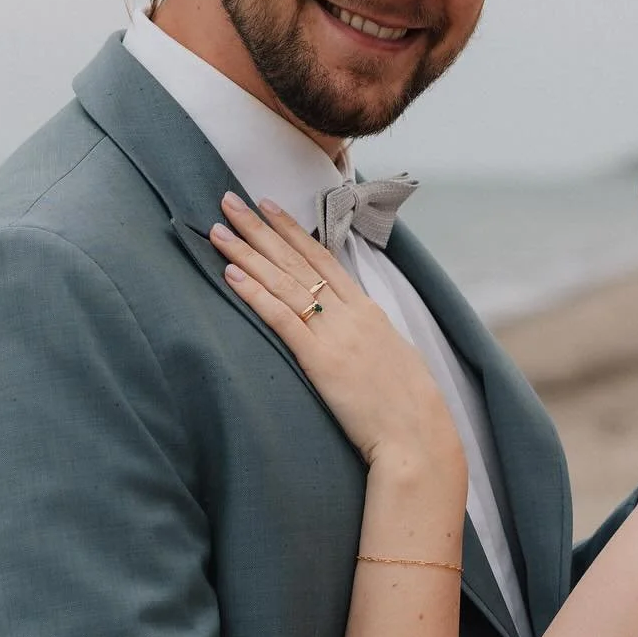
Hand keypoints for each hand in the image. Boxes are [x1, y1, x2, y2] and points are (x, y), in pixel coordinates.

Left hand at [209, 193, 464, 473]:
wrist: (417, 436)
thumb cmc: (408, 407)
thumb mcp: (393, 357)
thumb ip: (370, 335)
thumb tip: (354, 328)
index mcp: (368, 311)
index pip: (323, 259)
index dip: (292, 231)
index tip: (268, 206)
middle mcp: (350, 314)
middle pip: (297, 261)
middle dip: (260, 228)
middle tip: (230, 199)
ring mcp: (335, 335)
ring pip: (284, 282)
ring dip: (248, 253)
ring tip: (220, 228)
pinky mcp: (321, 361)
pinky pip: (282, 319)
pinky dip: (255, 294)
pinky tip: (231, 274)